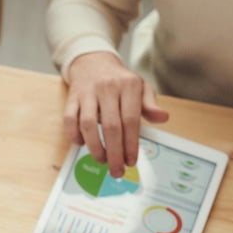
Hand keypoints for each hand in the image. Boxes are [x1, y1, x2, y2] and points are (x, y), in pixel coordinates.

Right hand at [64, 52, 168, 177]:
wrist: (93, 62)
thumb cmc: (118, 81)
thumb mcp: (139, 87)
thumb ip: (150, 105)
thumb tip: (163, 118)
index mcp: (128, 85)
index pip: (131, 120)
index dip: (130, 144)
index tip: (131, 161)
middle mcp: (107, 87)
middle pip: (111, 127)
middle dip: (114, 153)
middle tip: (117, 170)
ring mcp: (87, 93)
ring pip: (88, 126)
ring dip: (95, 148)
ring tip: (102, 160)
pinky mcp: (72, 98)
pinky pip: (69, 121)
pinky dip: (75, 136)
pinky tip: (83, 144)